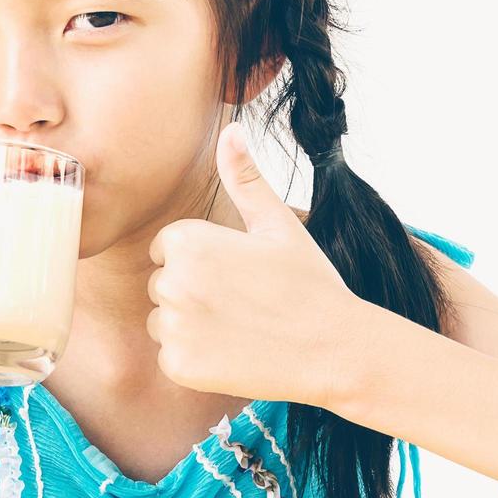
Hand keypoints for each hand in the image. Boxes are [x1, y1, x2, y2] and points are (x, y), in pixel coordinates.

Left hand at [145, 123, 362, 408]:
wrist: (335, 349)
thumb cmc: (309, 282)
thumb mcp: (278, 224)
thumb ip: (244, 177)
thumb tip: (231, 131)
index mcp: (188, 241)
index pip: (167, 248)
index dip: (204, 260)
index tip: (239, 274)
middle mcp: (172, 281)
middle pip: (163, 285)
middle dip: (195, 292)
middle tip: (245, 302)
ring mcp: (174, 326)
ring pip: (163, 321)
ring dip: (192, 326)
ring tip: (240, 328)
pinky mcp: (178, 366)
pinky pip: (171, 358)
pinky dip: (196, 360)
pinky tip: (234, 354)